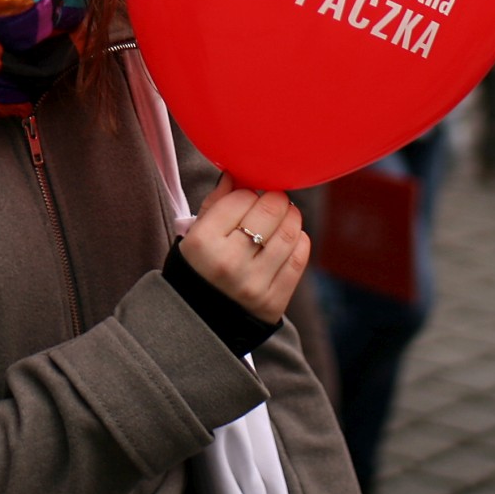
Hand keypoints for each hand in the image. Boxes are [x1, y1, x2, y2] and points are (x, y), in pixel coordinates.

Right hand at [177, 175, 310, 324]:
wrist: (201, 321)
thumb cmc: (198, 267)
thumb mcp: (194, 234)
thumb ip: (216, 202)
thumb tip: (237, 172)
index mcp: (202, 243)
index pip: (240, 198)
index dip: (248, 192)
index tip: (248, 196)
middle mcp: (228, 263)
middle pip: (269, 212)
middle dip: (276, 199)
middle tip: (275, 199)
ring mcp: (253, 285)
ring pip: (288, 234)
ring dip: (292, 217)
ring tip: (286, 214)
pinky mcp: (272, 302)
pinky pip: (298, 261)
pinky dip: (300, 241)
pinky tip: (292, 238)